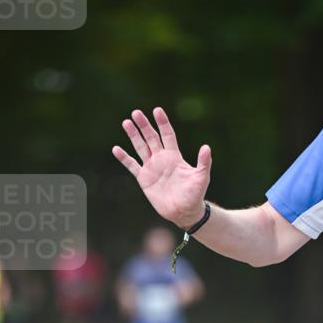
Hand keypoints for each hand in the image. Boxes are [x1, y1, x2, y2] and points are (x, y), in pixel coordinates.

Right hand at [112, 108, 210, 227]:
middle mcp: (162, 158)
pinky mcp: (144, 179)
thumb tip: (206, 147)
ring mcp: (152, 167)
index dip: (162, 122)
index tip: (157, 110)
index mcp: (175, 156)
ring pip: (140, 147)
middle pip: (151, 137)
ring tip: (126, 122)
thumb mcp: (201, 178)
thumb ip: (204, 163)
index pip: (167, 134)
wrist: (184, 212)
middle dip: (144, 125)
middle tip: (136, 112)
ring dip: (133, 136)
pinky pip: (132, 165)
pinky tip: (116, 149)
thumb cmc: (195, 195)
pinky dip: (124, 158)